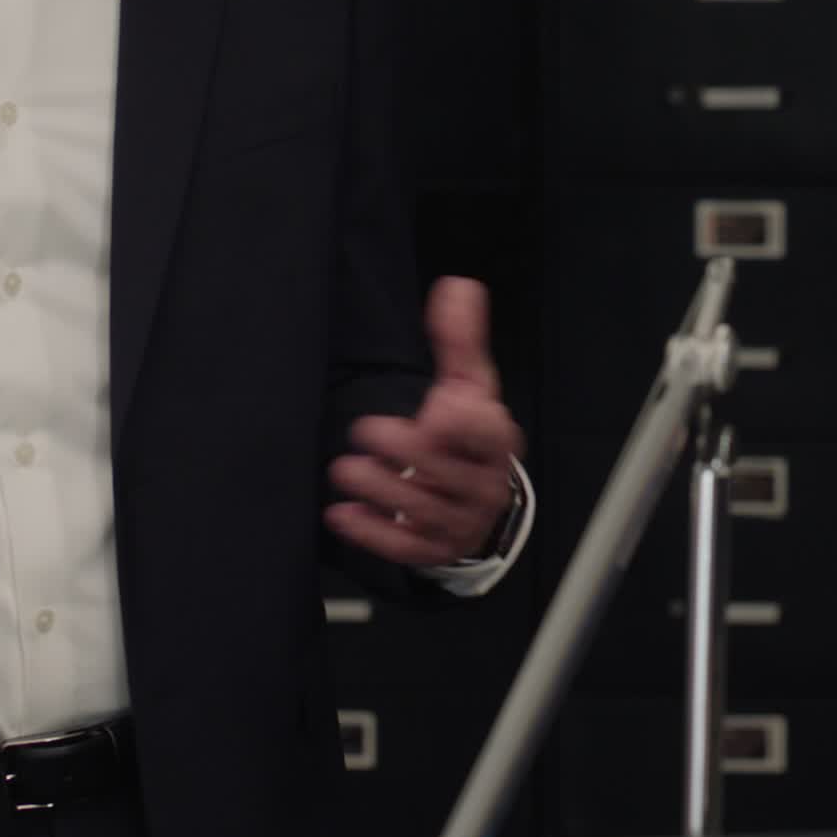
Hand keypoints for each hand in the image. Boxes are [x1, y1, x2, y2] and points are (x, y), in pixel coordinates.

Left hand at [328, 278, 526, 569]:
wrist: (474, 502)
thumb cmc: (465, 435)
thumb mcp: (468, 386)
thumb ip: (459, 340)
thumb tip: (457, 287)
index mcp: (494, 441)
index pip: (489, 434)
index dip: (466, 424)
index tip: (438, 408)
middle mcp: (483, 484)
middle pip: (446, 471)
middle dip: (405, 452)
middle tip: (365, 431)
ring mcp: (460, 521)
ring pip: (421, 510)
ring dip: (379, 488)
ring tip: (344, 469)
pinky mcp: (433, 549)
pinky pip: (404, 546)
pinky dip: (371, 533)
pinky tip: (341, 515)